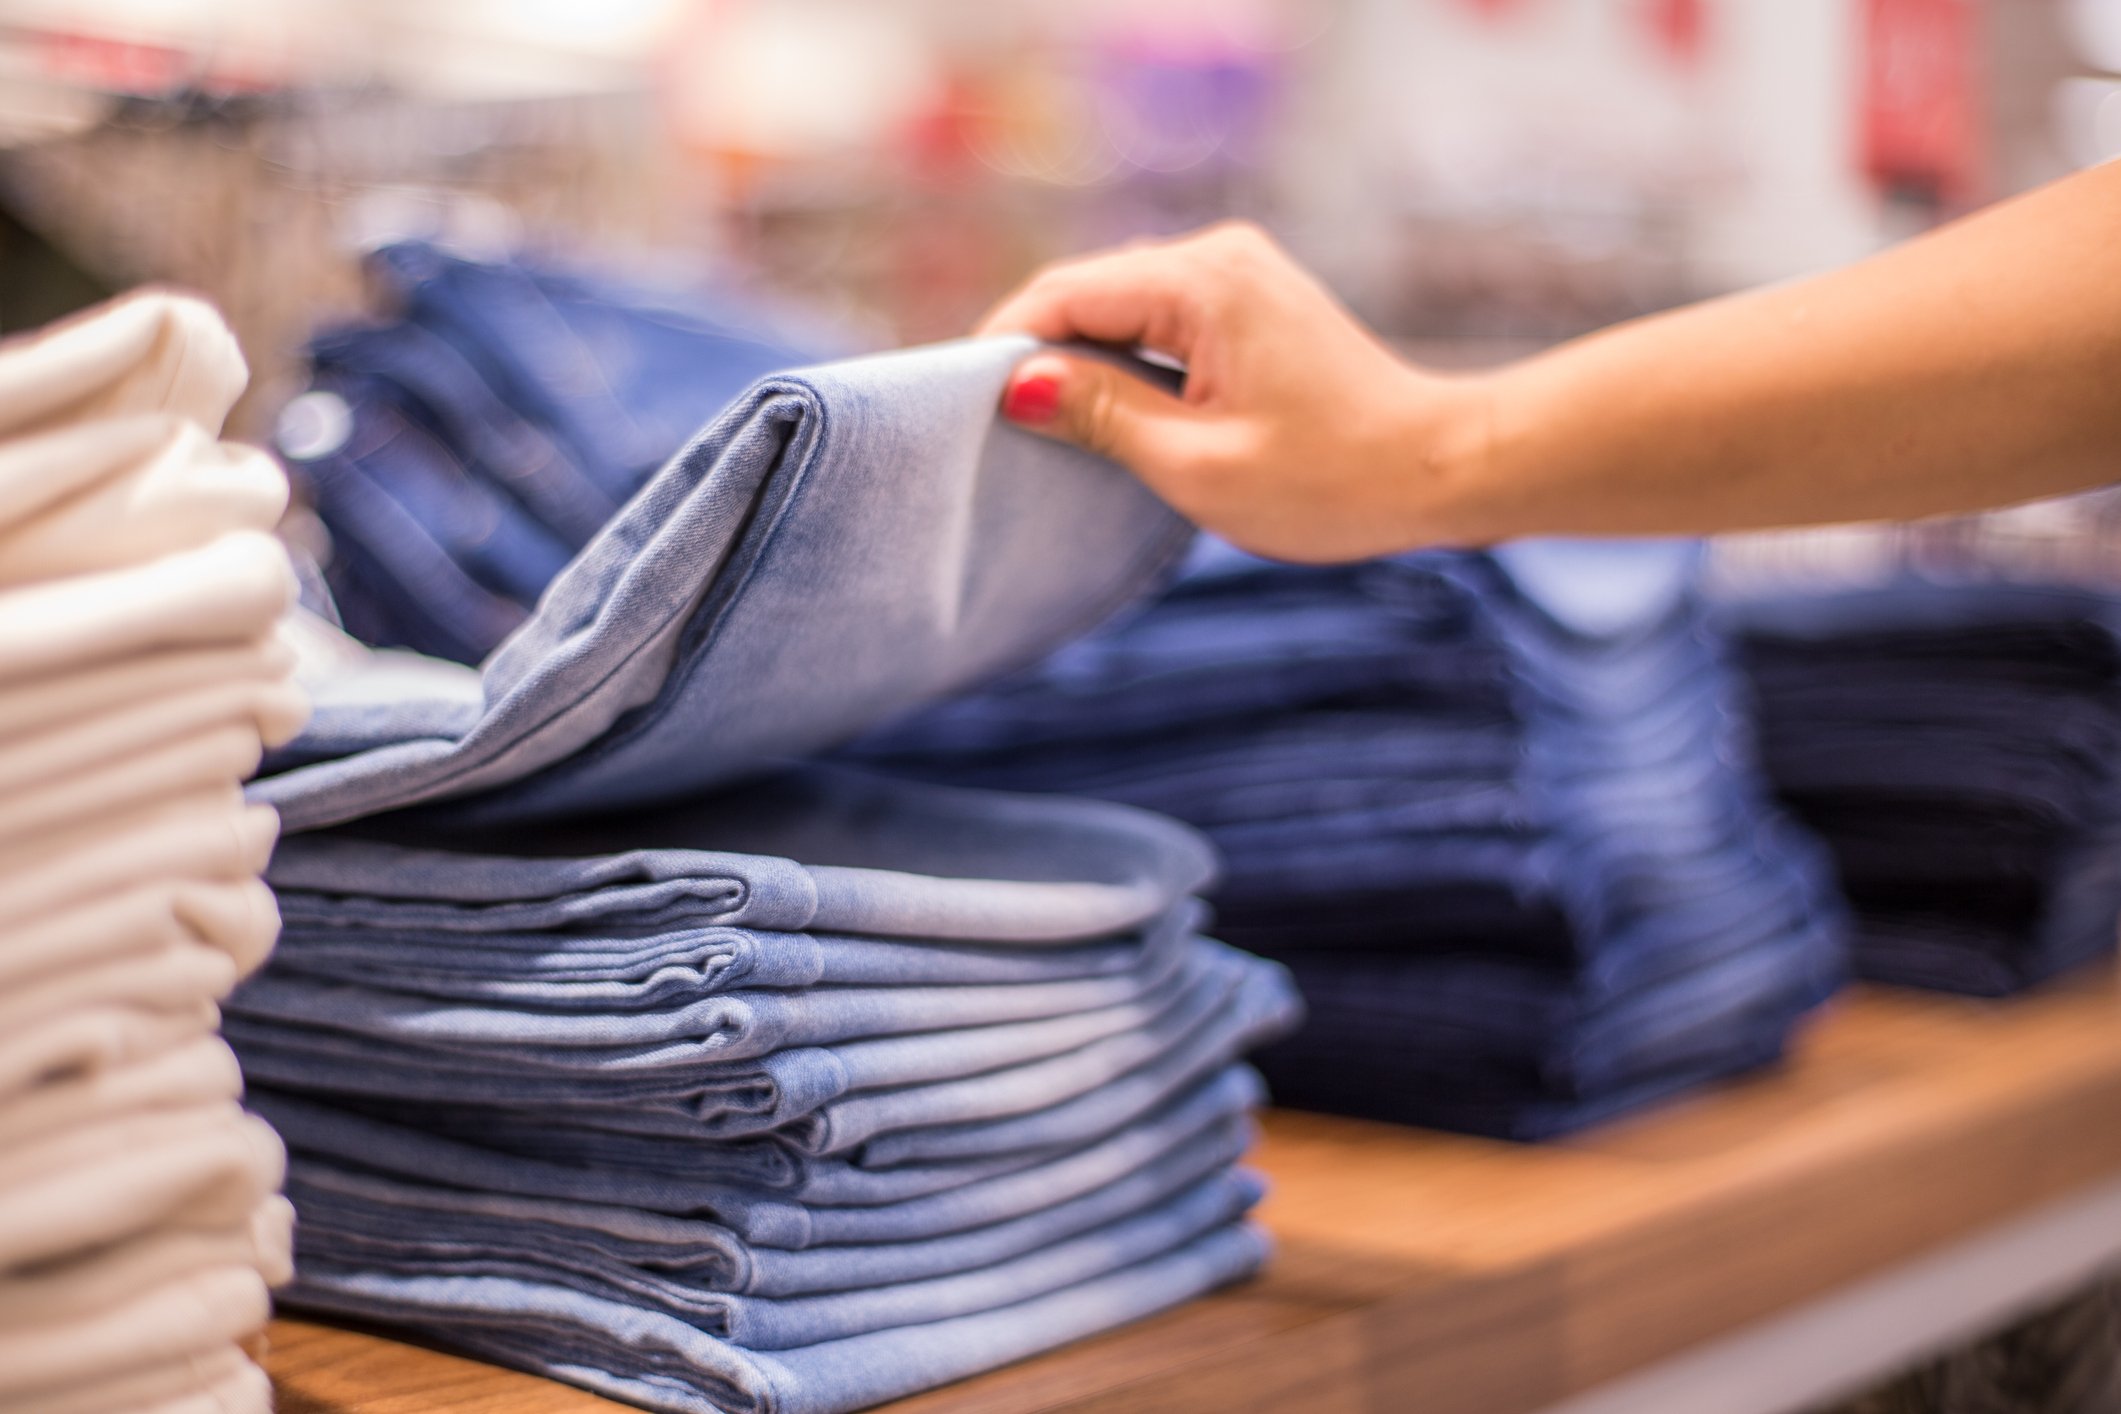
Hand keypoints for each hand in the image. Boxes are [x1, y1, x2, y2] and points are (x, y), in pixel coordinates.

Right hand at [977, 221, 1490, 561]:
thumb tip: (1019, 383)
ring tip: (1042, 423)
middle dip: (1037, 350)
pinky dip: (1124, 358)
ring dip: (1080, 357)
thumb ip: (1101, 414)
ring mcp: (1239, 274)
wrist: (1440, 469)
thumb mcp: (1198, 463)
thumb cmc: (1331, 480)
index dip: (1005, 344)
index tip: (963, 402)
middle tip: (991, 422)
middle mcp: (1218, 257)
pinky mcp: (1252, 302)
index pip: (1066, 294)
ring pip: (1122, 305)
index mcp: (1202, 284)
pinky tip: (1105, 408)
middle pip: (1090, 291)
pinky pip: (1161, 318)